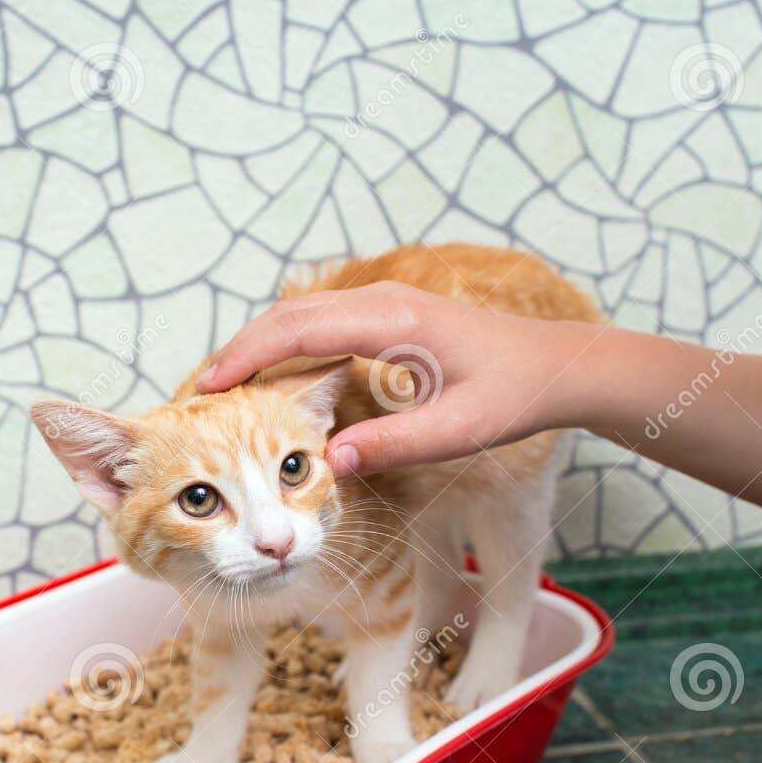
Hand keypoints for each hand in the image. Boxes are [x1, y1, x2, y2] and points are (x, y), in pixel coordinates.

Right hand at [197, 283, 597, 477]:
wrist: (559, 365)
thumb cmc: (516, 395)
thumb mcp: (459, 430)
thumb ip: (395, 444)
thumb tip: (329, 462)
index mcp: (393, 321)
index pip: (299, 330)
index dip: (248, 356)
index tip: (210, 386)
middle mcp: (384, 301)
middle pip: (290, 314)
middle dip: (242, 348)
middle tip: (202, 391)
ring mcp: (387, 303)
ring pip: (304, 313)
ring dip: (262, 343)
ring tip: (227, 386)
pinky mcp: (392, 315)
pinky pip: (325, 320)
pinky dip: (289, 342)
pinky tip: (277, 376)